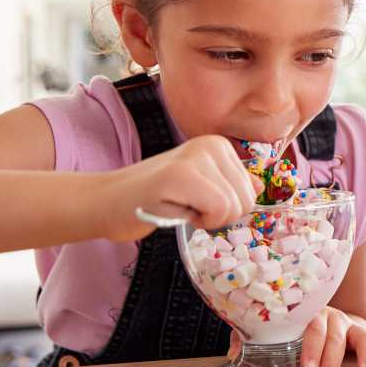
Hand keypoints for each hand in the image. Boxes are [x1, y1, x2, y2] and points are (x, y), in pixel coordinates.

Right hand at [102, 135, 261, 241]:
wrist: (106, 201)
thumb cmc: (153, 198)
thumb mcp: (200, 187)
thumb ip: (230, 185)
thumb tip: (259, 187)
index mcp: (218, 146)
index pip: (252, 193)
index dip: (226, 210)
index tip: (196, 202)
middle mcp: (210, 145)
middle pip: (246, 201)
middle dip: (218, 217)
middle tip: (185, 206)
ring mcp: (195, 157)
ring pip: (233, 207)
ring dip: (205, 219)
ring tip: (177, 206)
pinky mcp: (179, 175)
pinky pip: (216, 210)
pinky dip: (195, 221)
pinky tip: (171, 209)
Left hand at [227, 307, 365, 366]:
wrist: (323, 308)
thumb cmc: (295, 323)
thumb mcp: (275, 327)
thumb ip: (253, 337)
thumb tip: (232, 354)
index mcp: (309, 313)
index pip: (310, 327)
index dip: (309, 346)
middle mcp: (332, 315)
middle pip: (334, 334)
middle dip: (331, 357)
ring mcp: (350, 323)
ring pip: (359, 335)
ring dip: (362, 354)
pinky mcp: (364, 330)